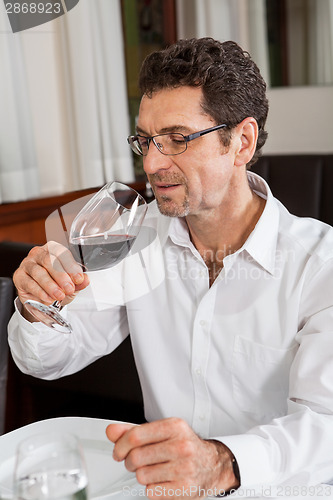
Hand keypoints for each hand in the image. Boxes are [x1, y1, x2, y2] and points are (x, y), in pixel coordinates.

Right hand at [13, 241, 88, 319]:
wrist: (41, 298)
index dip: (71, 266)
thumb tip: (86, 280)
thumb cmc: (56, 284)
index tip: (79, 279)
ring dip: (50, 285)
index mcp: (53, 250)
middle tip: (69, 288)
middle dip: (61, 276)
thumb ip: (78, 282)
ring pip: (38, 272)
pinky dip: (40, 292)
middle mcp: (39, 254)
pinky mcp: (19, 276)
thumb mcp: (70, 283)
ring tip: (59, 295)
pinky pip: (29, 283)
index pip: (62, 253)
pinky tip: (48, 298)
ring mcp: (27, 264)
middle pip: (49, 260)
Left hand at [106, 417, 238, 498]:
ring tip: (152, 470)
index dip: (120, 445)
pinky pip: (151, 491)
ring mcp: (184, 468)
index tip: (118, 452)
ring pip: (141, 475)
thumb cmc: (183, 446)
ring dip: (141, 475)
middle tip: (135, 462)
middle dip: (130, 462)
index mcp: (174, 426)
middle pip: (136, 457)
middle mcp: (181, 446)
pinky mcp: (184, 488)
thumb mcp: (161, 432)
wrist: (211, 465)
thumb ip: (134, 431)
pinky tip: (162, 480)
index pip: (135, 436)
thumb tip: (111, 431)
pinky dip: (152, 488)